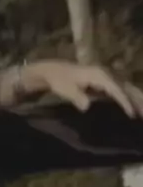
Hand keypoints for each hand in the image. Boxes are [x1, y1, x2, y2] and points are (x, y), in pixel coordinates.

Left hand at [23, 60, 142, 117]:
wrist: (52, 71)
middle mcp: (106, 73)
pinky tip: (136, 106)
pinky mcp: (105, 80)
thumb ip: (76, 97)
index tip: (131, 114)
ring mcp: (107, 75)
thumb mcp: (65, 89)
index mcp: (99, 74)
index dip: (124, 101)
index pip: (116, 89)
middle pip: (127, 86)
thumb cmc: (59, 80)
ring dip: (138, 98)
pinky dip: (131, 96)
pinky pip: (122, 88)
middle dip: (138, 99)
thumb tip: (87, 106)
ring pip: (127, 87)